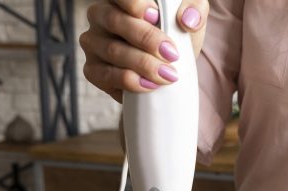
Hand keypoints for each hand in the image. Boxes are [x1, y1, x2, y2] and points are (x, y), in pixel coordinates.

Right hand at [79, 0, 208, 101]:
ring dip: (143, 65)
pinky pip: (106, 76)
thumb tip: (187, 20)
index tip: (157, 16)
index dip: (136, 4)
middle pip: (116, 21)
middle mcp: (101, 15)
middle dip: (146, 39)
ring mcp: (93, 42)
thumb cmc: (176, 34)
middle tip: (172, 54)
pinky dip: (130, 82)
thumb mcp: (191, 16)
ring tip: (168, 75)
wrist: (169, 68)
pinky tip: (150, 85)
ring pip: (113, 51)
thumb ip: (194, 9)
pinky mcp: (93, 69)